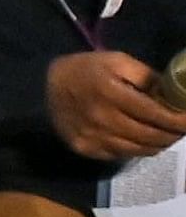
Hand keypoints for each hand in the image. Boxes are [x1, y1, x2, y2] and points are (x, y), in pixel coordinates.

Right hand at [48, 50, 185, 161]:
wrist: (44, 87)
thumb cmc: (87, 70)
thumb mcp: (117, 61)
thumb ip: (146, 76)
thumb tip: (174, 95)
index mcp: (110, 93)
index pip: (154, 114)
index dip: (178, 120)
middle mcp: (101, 119)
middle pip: (150, 135)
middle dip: (173, 134)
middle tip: (182, 129)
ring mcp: (92, 137)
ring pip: (139, 149)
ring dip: (159, 144)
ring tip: (167, 135)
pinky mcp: (86, 149)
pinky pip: (122, 155)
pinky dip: (138, 149)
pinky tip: (143, 140)